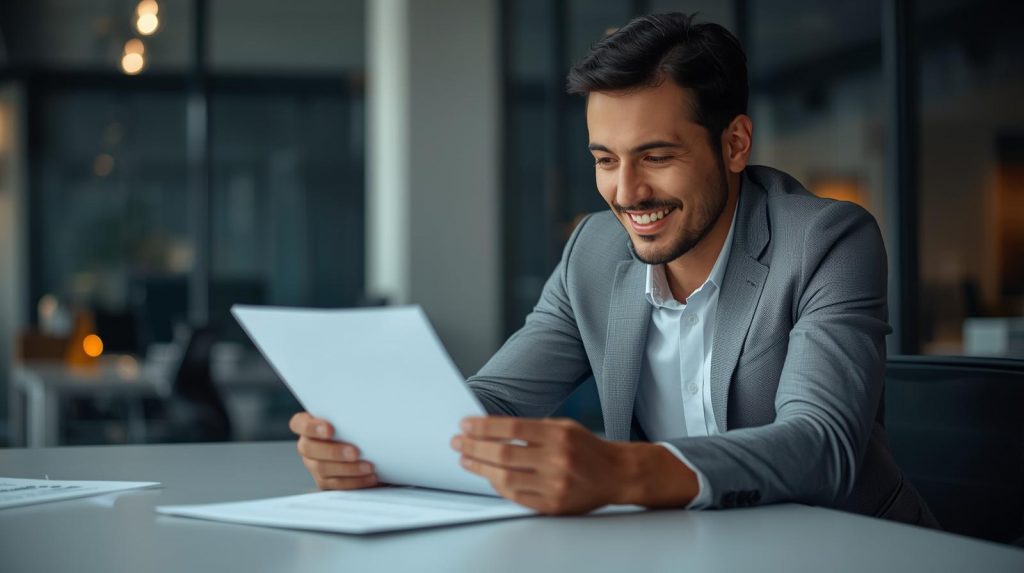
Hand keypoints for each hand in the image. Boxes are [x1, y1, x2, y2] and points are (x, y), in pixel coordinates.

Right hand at [289, 412, 377, 489]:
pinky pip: (336, 484)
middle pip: (310, 449)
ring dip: (348, 468)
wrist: (366, 447)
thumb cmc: (356, 427)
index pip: (299, 424)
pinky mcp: (325, 482)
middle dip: (333, 452)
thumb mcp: (350, 418)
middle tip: (355, 452)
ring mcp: (314, 465)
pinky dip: (355, 481)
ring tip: (368, 467)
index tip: (330, 430)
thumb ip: (348, 417)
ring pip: (323, 469)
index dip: (311, 427)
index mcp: (308, 425)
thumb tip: (365, 416)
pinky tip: (370, 477)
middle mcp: (307, 446)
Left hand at [452, 416, 698, 513]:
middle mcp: (557, 460)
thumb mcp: (564, 426)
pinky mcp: (553, 505)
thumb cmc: (586, 448)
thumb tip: (492, 429)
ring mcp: (555, 485)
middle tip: (458, 442)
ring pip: (506, 478)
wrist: (616, 474)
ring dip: (481, 468)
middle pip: (504, 454)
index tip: (465, 425)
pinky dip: (498, 486)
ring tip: (466, 460)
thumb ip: (532, 429)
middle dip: (475, 447)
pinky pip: (517, 497)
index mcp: (559, 435)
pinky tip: (488, 476)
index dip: (484, 427)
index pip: (512, 428)